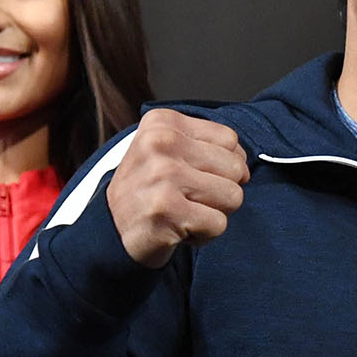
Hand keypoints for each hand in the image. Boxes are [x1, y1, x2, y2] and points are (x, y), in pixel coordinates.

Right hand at [105, 109, 248, 268]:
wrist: (112, 229)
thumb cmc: (150, 190)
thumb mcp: (171, 152)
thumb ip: (210, 147)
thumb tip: (245, 167)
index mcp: (163, 123)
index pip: (230, 140)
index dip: (222, 164)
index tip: (191, 174)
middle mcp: (160, 143)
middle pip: (236, 168)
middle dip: (220, 191)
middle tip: (187, 198)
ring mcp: (161, 176)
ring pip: (233, 197)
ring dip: (213, 213)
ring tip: (183, 212)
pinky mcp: (165, 210)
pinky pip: (218, 224)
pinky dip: (204, 234)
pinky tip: (179, 229)